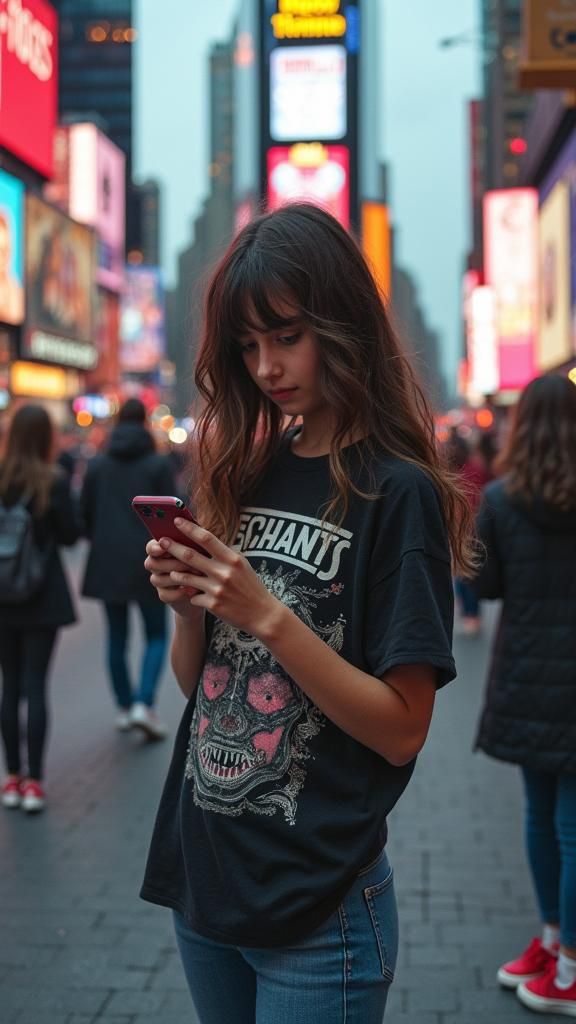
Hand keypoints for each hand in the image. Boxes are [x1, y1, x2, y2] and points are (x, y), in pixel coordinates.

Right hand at [144, 539, 202, 620]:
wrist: (205, 586)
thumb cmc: (203, 560)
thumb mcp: (200, 549)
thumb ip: (193, 541)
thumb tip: (194, 531)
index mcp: (160, 549)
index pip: (150, 547)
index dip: (155, 547)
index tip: (163, 545)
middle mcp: (155, 565)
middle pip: (152, 563)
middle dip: (172, 562)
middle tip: (191, 562)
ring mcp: (158, 581)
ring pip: (158, 579)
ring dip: (178, 576)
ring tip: (197, 574)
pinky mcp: (164, 595)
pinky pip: (167, 594)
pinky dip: (181, 591)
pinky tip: (194, 588)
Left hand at [158, 517, 280, 635]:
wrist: (262, 614)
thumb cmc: (250, 587)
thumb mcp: (241, 566)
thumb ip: (223, 555)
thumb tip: (202, 541)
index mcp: (232, 559)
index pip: (207, 539)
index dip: (189, 528)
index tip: (176, 521)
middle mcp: (224, 572)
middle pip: (190, 555)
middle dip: (172, 547)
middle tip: (160, 541)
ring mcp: (217, 589)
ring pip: (186, 577)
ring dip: (176, 573)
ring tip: (171, 571)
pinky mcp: (213, 604)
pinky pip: (193, 596)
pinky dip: (192, 595)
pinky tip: (195, 596)